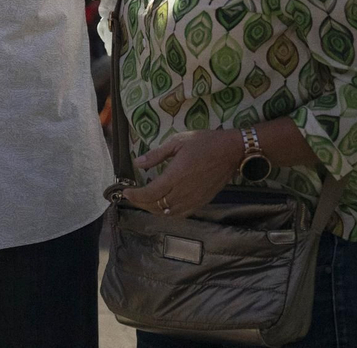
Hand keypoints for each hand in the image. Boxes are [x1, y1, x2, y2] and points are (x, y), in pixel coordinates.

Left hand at [119, 129, 244, 218]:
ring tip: (144, 200)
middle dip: (141, 203)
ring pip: (168, 213)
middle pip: (156, 206)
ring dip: (153, 209)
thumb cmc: (204, 143)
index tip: (126, 192)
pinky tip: (163, 205)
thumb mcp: (177, 142)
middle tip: (132, 195)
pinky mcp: (202, 202)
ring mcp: (194, 199)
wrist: (231, 151)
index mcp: (176, 176)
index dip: (135, 196)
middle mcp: (184, 192)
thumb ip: (156, 155)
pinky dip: (168, 213)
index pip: (150, 194)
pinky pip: (181, 214)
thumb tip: (137, 163)